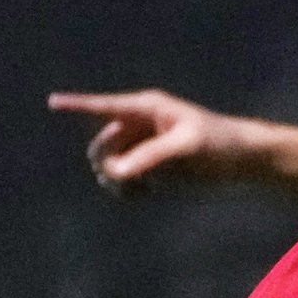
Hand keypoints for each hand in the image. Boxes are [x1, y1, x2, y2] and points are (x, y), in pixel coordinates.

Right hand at [49, 88, 257, 194]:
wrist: (244, 161)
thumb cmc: (220, 143)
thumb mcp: (187, 147)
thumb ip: (151, 157)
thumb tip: (116, 172)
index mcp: (147, 108)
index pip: (105, 107)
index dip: (78, 105)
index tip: (53, 102)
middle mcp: (139, 126)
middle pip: (102, 145)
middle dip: (108, 163)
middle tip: (128, 179)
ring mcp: (143, 148)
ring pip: (110, 165)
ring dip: (117, 181)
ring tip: (141, 190)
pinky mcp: (151, 168)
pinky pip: (124, 181)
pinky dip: (127, 190)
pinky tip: (145, 195)